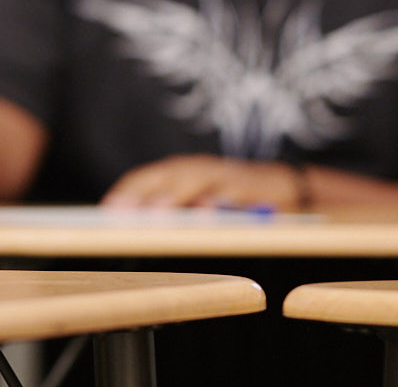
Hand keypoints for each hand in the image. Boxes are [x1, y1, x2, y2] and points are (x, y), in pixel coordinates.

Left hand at [101, 154, 307, 210]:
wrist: (290, 189)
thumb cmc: (235, 200)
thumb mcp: (202, 203)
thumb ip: (175, 211)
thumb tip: (137, 227)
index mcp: (184, 173)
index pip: (149, 178)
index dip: (128, 192)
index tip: (107, 211)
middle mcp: (202, 170)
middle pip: (167, 176)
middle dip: (143, 193)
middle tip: (121, 212)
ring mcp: (228, 176)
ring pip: (197, 180)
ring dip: (175, 194)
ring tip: (155, 212)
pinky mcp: (255, 187)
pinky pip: (236, 192)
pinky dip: (222, 199)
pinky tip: (208, 211)